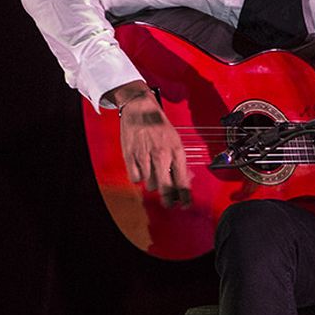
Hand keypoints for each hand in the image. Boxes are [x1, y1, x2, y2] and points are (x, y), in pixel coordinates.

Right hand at [112, 81, 192, 205]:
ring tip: (153, 173)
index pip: (182, 181)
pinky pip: (135, 179)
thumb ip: (179, 161)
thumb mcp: (175, 141)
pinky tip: (141, 170)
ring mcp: (145, 156)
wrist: (140, 109)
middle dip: (168, 200)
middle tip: (168, 203)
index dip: (184, 197)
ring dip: (152, 183)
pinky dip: (138, 178)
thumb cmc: (159, 125)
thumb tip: (184, 180)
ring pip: (150, 184)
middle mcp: (161, 155)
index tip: (184, 205)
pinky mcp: (130, 156)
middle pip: (166, 188)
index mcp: (176, 151)